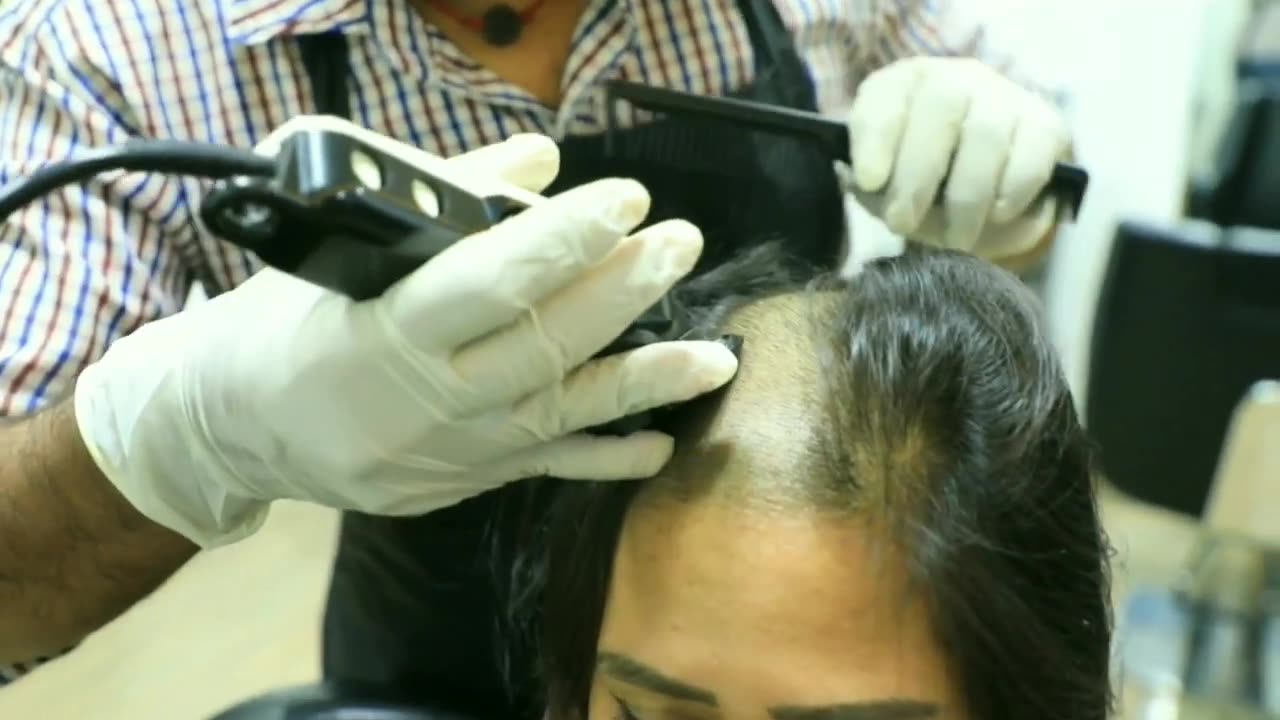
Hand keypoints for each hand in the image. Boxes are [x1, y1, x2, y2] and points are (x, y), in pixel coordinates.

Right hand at [74, 134, 738, 546]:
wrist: (237, 426)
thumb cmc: (288, 324)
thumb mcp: (345, 252)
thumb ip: (443, 201)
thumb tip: (537, 164)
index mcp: (387, 331)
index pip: (492, 282)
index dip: (566, 240)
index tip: (624, 200)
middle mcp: (427, 400)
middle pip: (544, 346)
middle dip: (622, 292)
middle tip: (679, 244)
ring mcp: (453, 451)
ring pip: (562, 413)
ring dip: (645, 380)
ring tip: (715, 356)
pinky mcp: (465, 481)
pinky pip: (546, 471)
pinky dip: (607, 458)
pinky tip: (661, 443)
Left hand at [844, 57, 1069, 257]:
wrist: (983, 192)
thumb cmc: (920, 184)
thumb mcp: (886, 184)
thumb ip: (874, 185)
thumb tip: (875, 190)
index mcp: (903, 87)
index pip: (886, 98)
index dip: (876, 138)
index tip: (869, 180)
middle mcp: (954, 80)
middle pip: (940, 109)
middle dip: (916, 174)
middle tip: (902, 223)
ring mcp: (1004, 97)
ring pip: (987, 134)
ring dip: (966, 195)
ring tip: (954, 237)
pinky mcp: (1045, 125)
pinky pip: (1032, 154)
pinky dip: (1013, 190)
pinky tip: (996, 214)